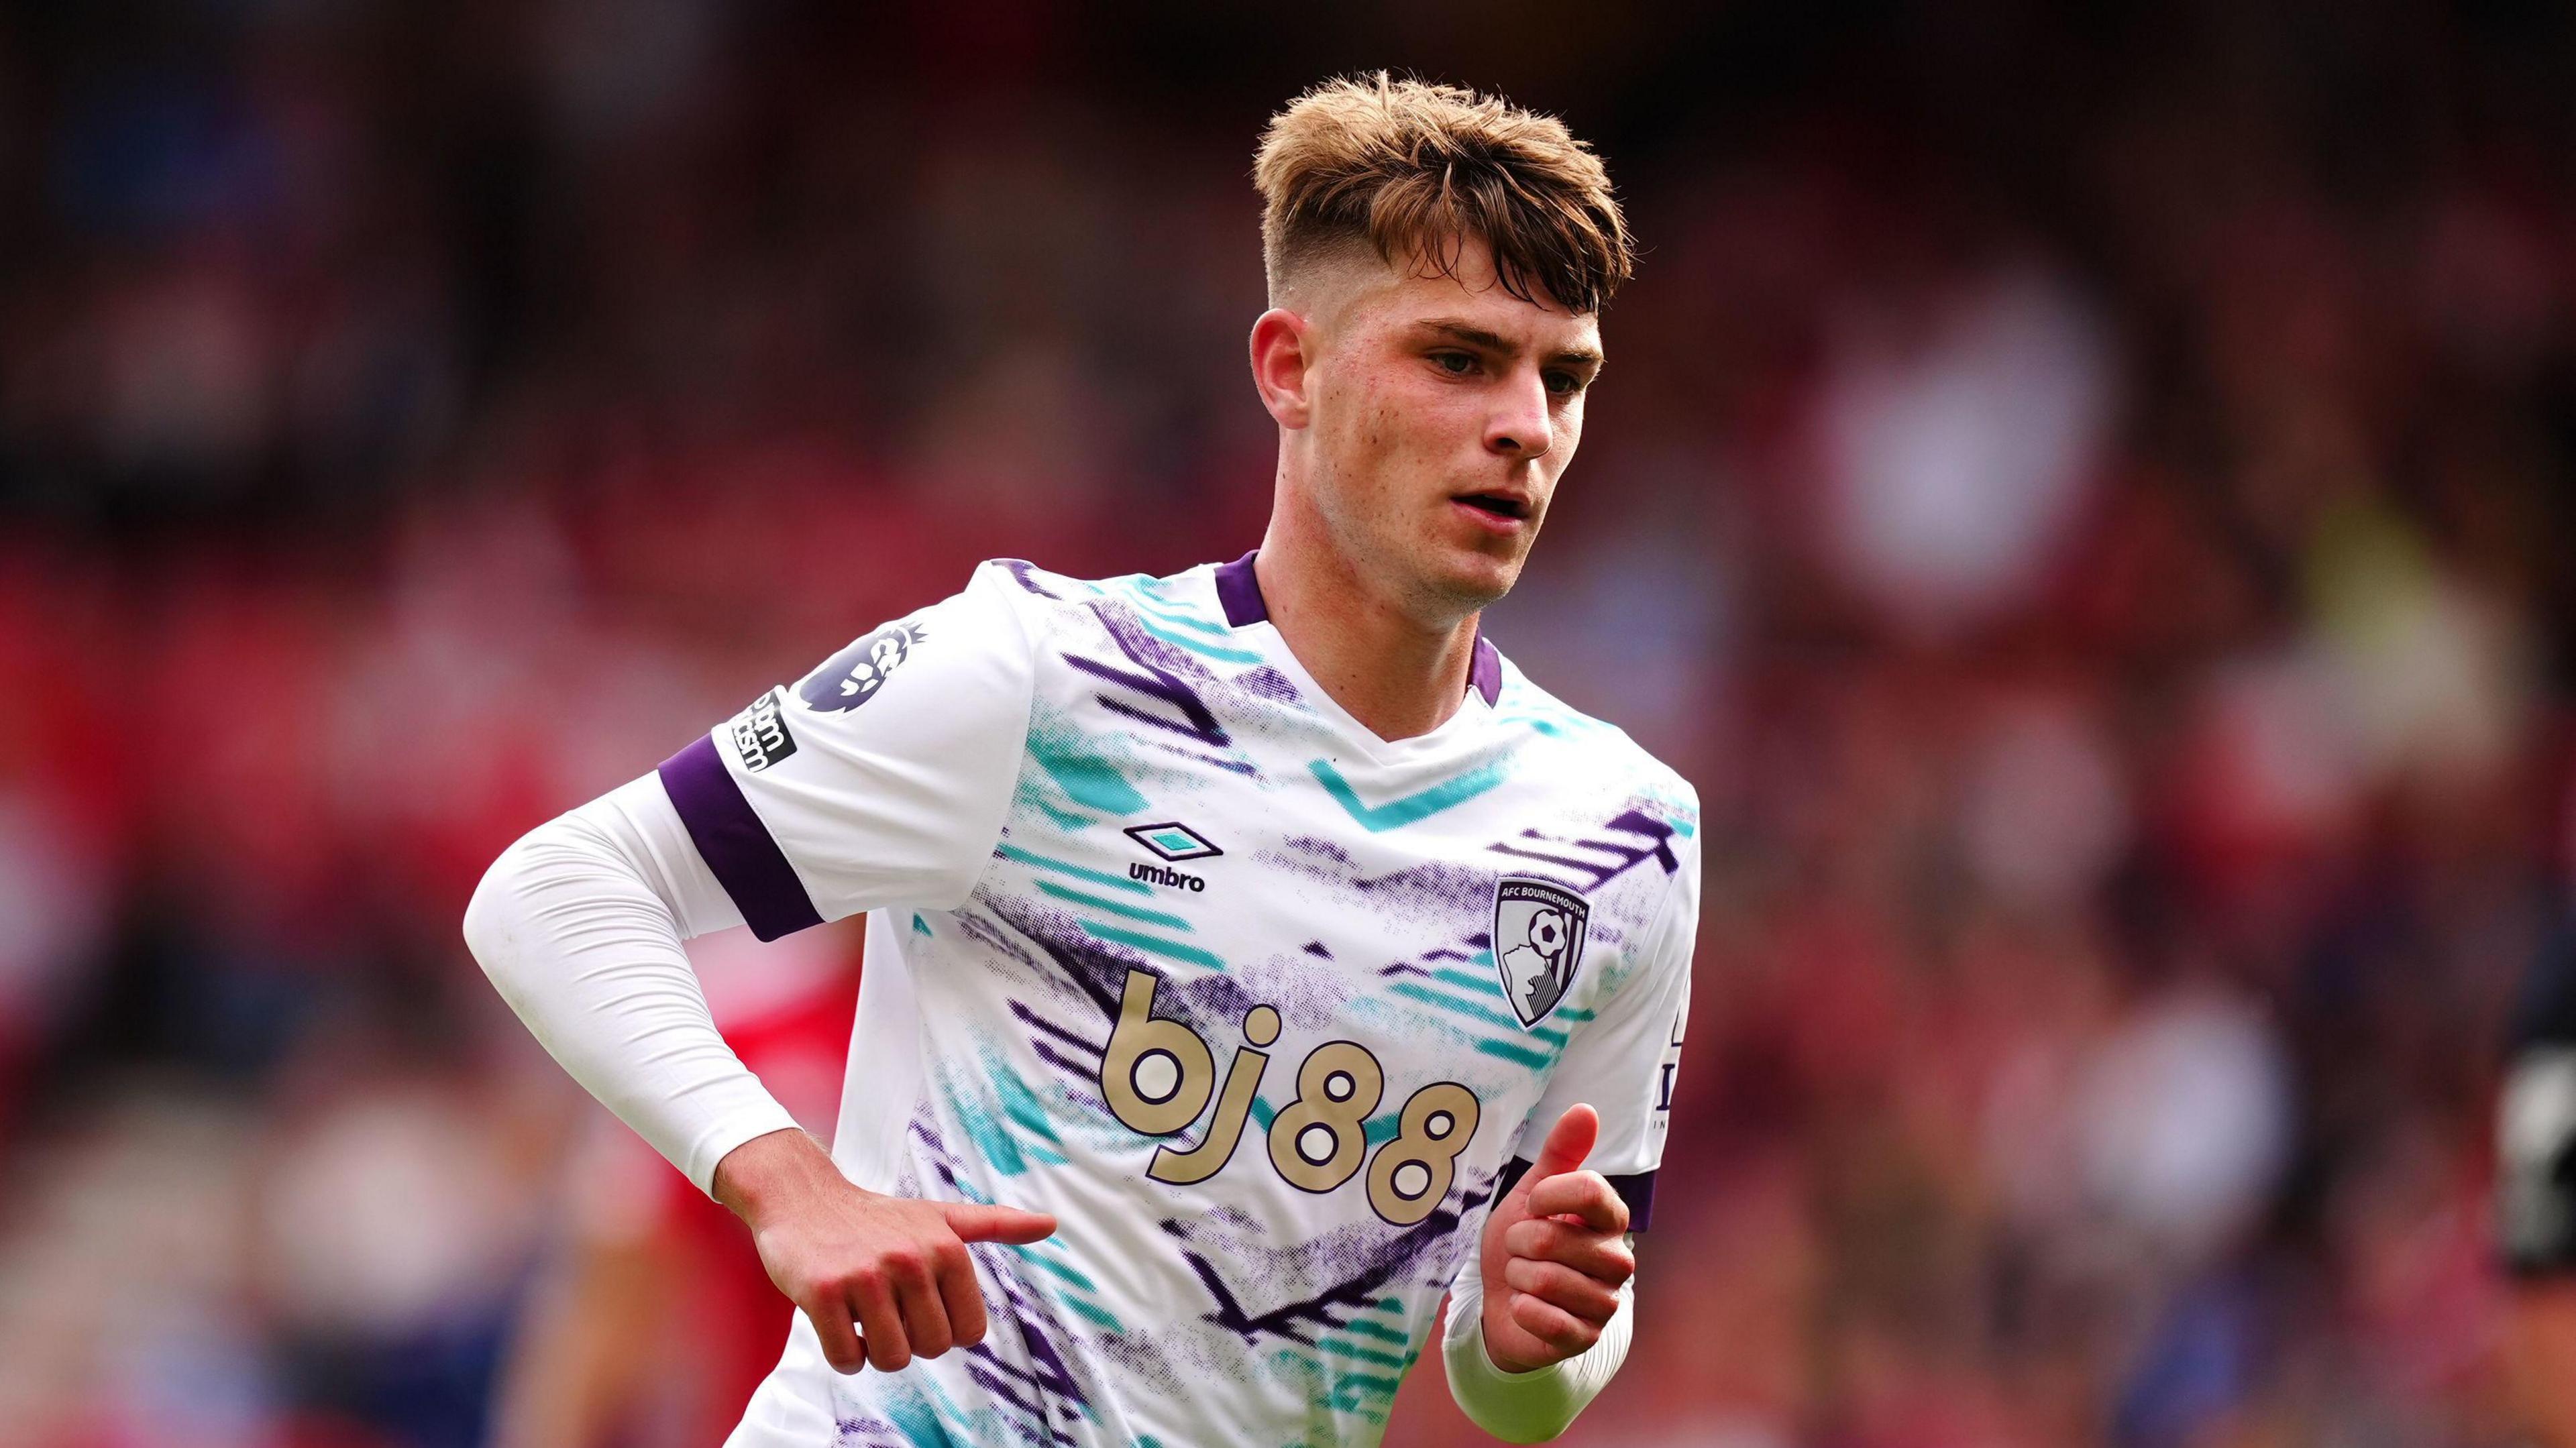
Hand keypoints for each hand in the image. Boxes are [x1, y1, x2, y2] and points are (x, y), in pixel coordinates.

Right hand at [712, 1128, 1056, 1372]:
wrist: (803, 1198)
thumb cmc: (878, 1218)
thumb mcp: (941, 1216)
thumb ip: (997, 1225)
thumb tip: (1051, 1224)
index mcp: (947, 1247)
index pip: (971, 1332)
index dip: (945, 1330)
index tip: (921, 1305)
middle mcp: (911, 1259)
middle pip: (932, 1349)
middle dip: (910, 1341)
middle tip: (887, 1309)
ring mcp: (864, 1276)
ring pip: (891, 1360)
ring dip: (875, 1350)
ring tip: (863, 1314)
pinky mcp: (821, 1292)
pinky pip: (846, 1359)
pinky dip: (843, 1355)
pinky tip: (837, 1322)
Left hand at [1476, 1104, 1632, 1372]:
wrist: (1501, 1301)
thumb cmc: (1523, 1241)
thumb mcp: (1533, 1192)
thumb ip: (1561, 1153)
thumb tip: (1586, 1109)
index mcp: (1609, 1219)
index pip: (1592, 1192)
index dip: (1549, 1195)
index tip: (1533, 1203)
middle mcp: (1617, 1259)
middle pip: (1555, 1239)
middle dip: (1520, 1243)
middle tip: (1521, 1249)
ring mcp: (1605, 1301)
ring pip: (1547, 1279)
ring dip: (1518, 1276)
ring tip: (1522, 1275)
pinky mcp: (1586, 1337)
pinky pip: (1547, 1319)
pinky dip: (1522, 1309)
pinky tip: (1523, 1305)